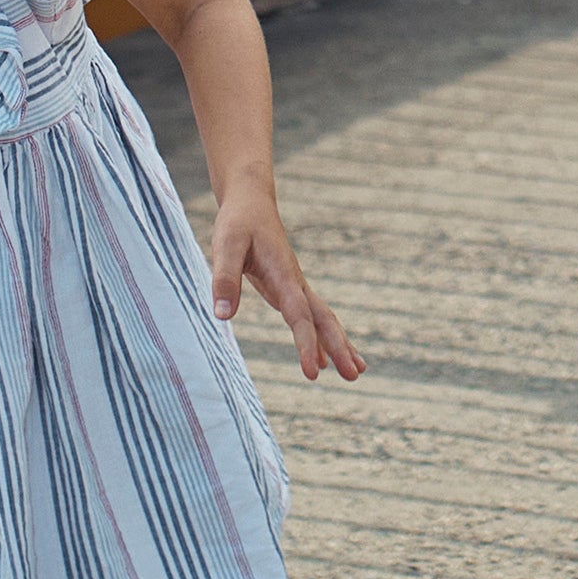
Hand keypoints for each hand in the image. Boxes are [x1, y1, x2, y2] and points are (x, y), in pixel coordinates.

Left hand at [206, 182, 365, 381]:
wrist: (251, 201)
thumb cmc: (237, 222)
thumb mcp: (225, 245)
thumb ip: (224, 279)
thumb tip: (221, 317)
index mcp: (283, 274)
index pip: (299, 316)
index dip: (306, 345)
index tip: (312, 374)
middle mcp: (295, 282)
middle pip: (323, 319)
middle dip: (339, 348)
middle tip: (355, 377)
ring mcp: (294, 286)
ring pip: (322, 319)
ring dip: (338, 345)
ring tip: (356, 372)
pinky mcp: (287, 288)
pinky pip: (309, 317)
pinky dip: (319, 338)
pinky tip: (323, 359)